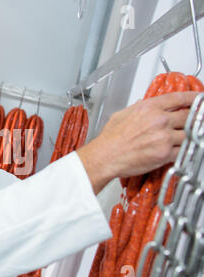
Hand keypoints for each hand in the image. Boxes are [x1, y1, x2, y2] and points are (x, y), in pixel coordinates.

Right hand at [77, 91, 199, 193]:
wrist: (105, 156)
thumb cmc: (110, 139)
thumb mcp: (121, 115)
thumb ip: (136, 108)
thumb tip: (142, 105)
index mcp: (149, 107)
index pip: (180, 98)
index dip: (194, 98)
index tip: (199, 100)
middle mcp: (159, 120)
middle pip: (189, 116)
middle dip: (194, 119)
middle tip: (194, 121)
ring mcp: (164, 137)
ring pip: (190, 134)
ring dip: (188, 137)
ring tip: (183, 138)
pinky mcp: (165, 154)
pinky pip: (183, 151)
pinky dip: (182, 152)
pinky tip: (178, 151)